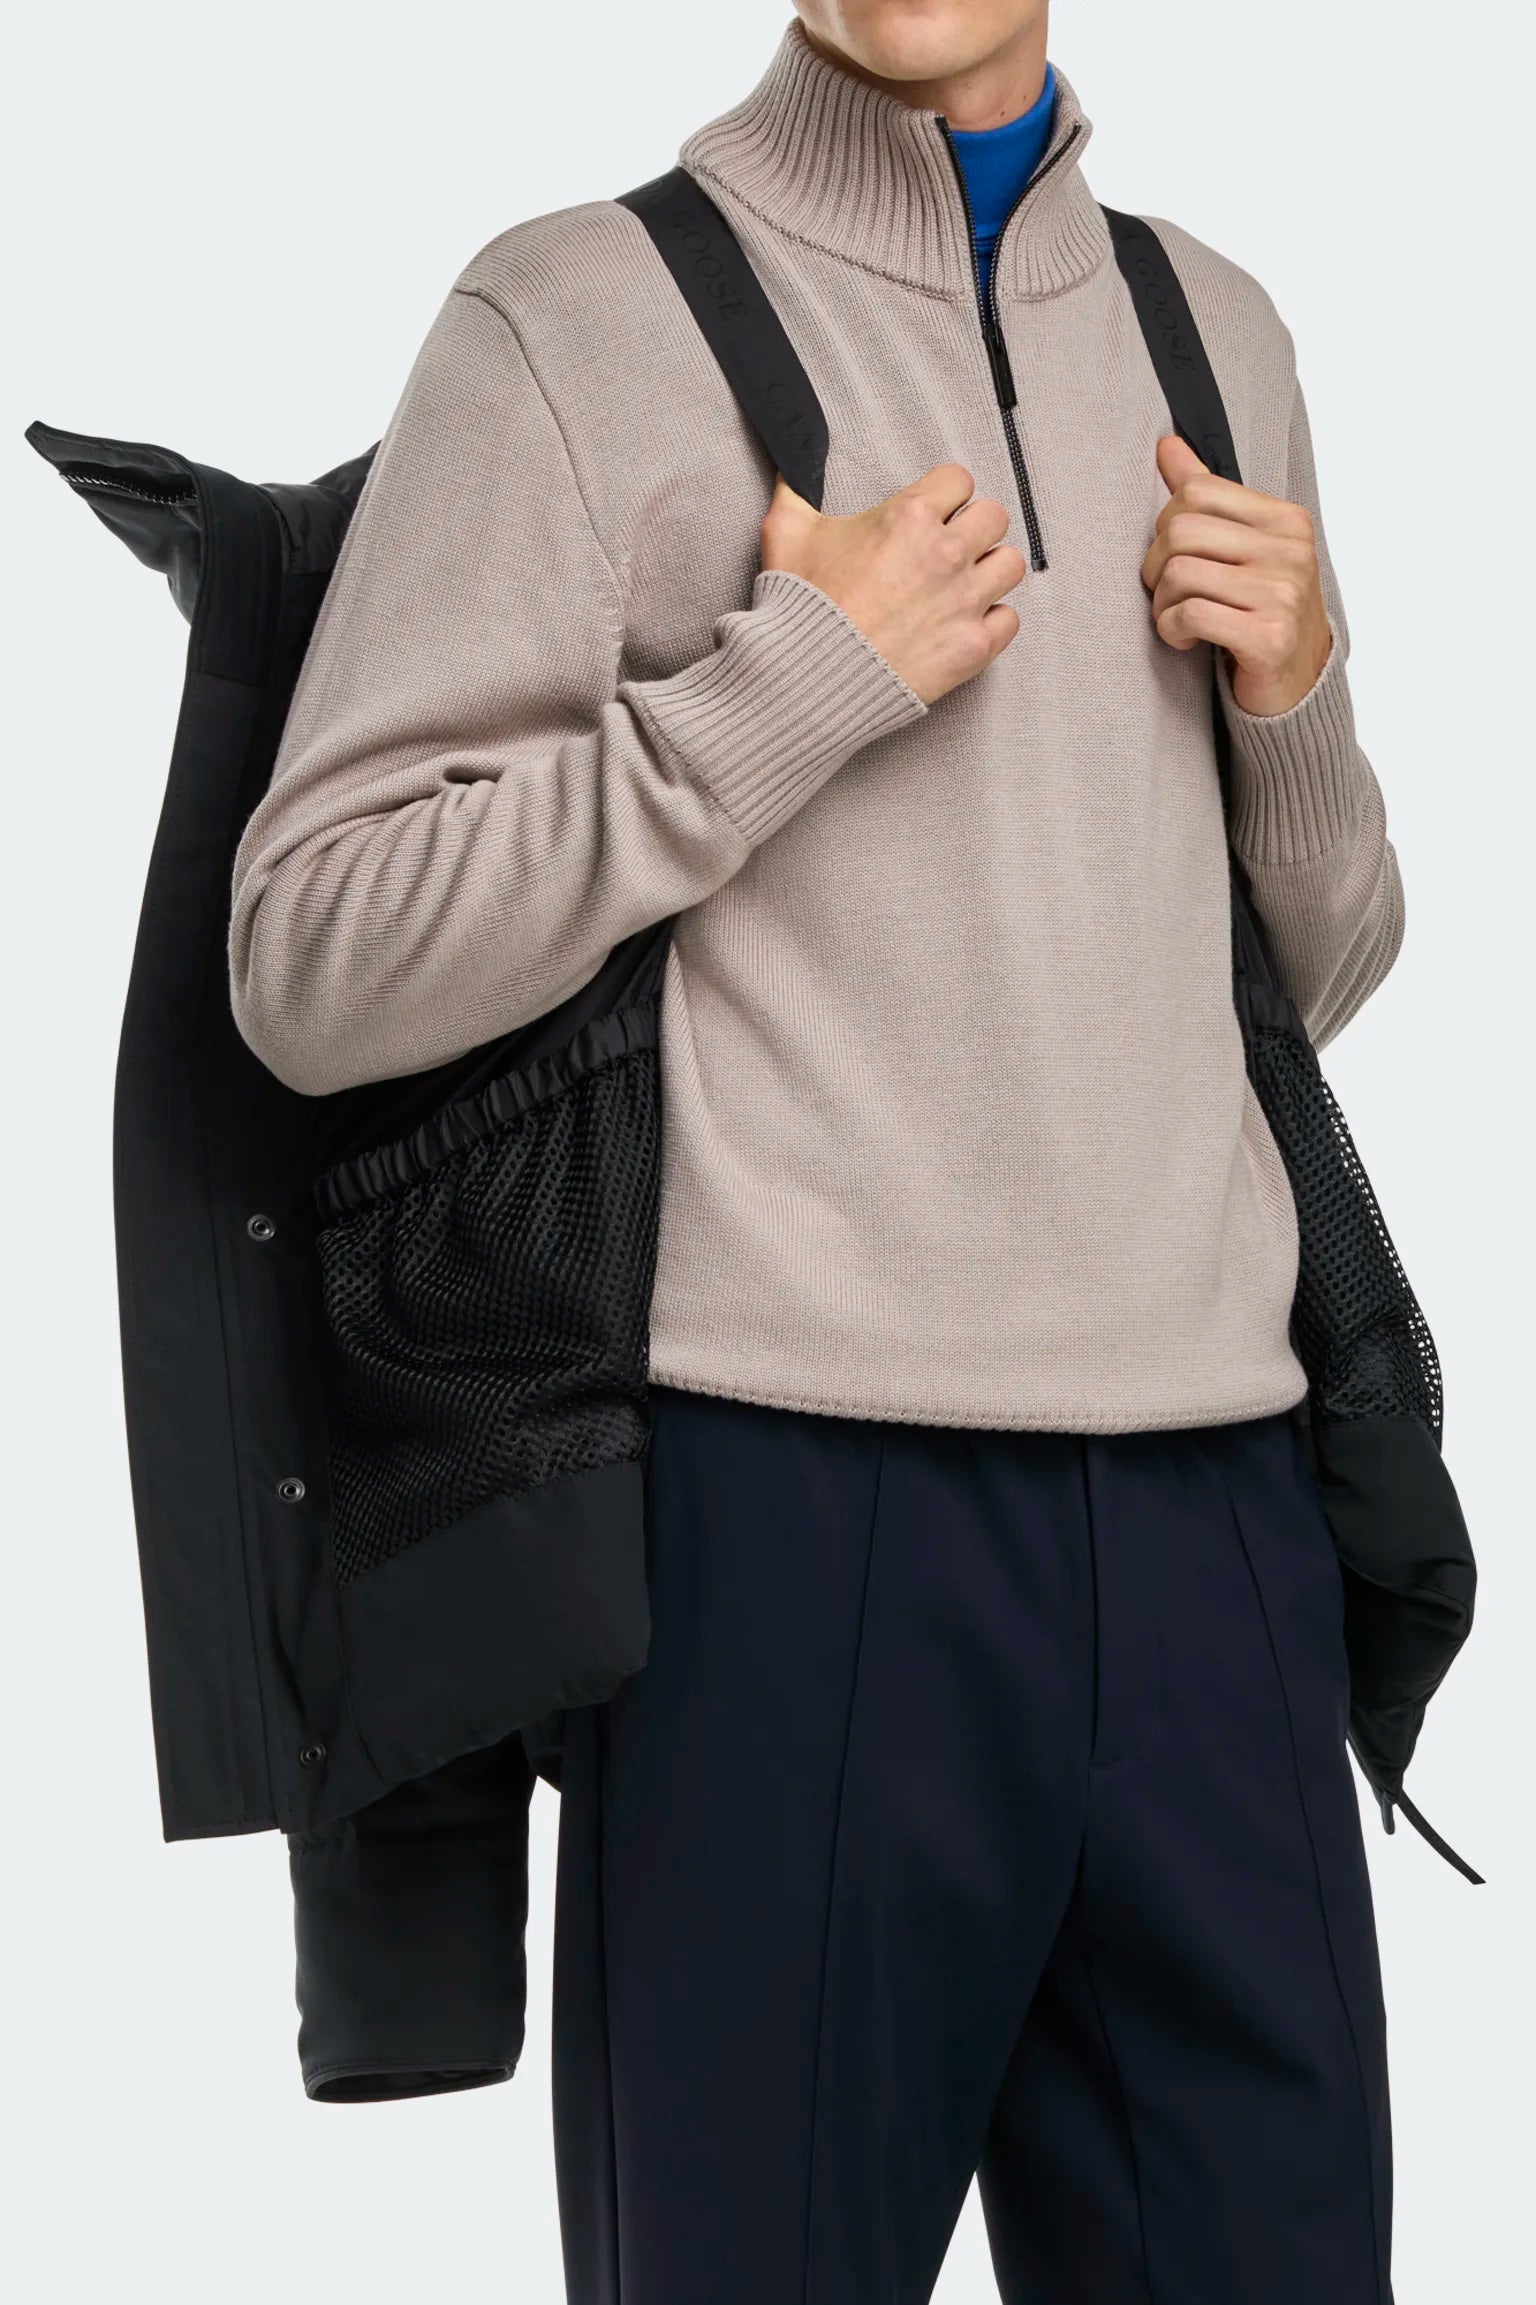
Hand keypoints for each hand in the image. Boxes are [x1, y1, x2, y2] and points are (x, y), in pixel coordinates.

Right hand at [761, 464, 1025, 704]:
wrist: (809, 679)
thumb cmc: (801, 607)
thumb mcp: (786, 533)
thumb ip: (796, 489)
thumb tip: (793, 462)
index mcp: (909, 516)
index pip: (958, 480)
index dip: (944, 496)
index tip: (932, 515)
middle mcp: (946, 553)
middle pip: (993, 518)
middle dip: (972, 529)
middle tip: (948, 550)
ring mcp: (965, 601)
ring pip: (1010, 564)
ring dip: (989, 571)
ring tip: (963, 586)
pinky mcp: (973, 646)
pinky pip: (1010, 619)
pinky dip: (992, 621)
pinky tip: (966, 624)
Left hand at [1141, 436, 1332, 715]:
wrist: (1295, 685)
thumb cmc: (1260, 611)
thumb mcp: (1241, 547)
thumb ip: (1206, 495)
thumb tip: (1167, 445)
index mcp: (1285, 520)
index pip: (1196, 492)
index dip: (1166, 526)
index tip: (1177, 558)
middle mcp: (1290, 551)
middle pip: (1180, 530)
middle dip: (1156, 568)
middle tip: (1168, 595)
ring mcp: (1283, 592)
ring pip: (1179, 573)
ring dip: (1162, 605)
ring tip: (1179, 620)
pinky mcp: (1268, 636)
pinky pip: (1190, 614)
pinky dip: (1172, 630)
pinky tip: (1187, 640)